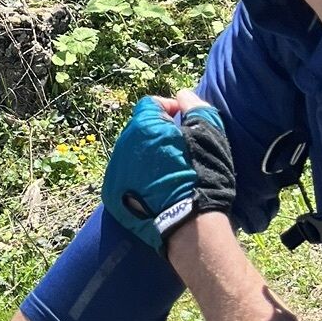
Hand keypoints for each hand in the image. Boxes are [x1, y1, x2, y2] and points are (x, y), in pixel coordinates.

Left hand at [102, 91, 235, 252]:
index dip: (170, 110)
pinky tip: (159, 188)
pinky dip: (139, 178)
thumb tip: (182, 96)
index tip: (184, 123)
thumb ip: (194, 107)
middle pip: (140, 129)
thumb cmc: (204, 176)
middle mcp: (123, 144)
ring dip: (148, 156)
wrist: (190, 225)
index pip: (151, 104)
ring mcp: (115, 170)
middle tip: (180, 150)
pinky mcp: (112, 193)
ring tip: (171, 171)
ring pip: (131, 153)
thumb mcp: (209, 134)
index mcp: (144, 126)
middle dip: (158, 134)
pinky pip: (125, 176)